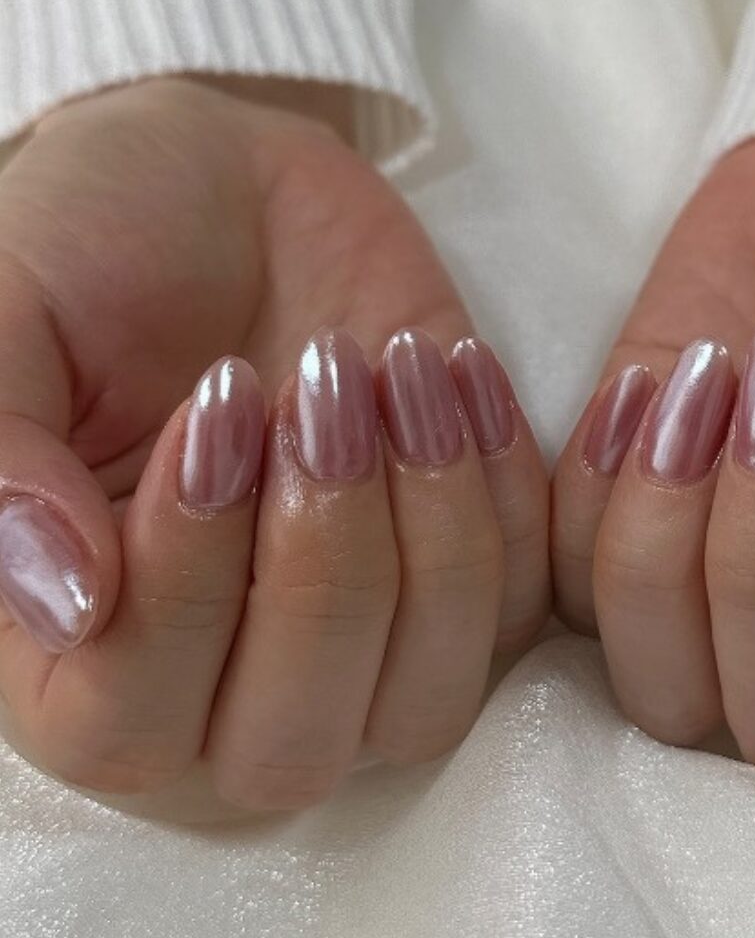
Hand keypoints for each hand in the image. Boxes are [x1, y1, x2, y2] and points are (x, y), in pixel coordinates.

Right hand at [0, 79, 548, 810]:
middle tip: (321, 386)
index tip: (218, 407)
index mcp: (70, 658)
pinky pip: (520, 609)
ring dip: (429, 527)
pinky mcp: (462, 585)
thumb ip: (2, 469)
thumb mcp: (5, 321)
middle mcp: (212, 696)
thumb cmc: (93, 251)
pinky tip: (448, 371)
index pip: (124, 723)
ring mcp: (354, 656)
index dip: (182, 579)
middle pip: (290, 748)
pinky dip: (502, 490)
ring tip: (393, 367)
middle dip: (322, 560)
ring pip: (425, 702)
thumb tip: (67, 606)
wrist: (225, 189)